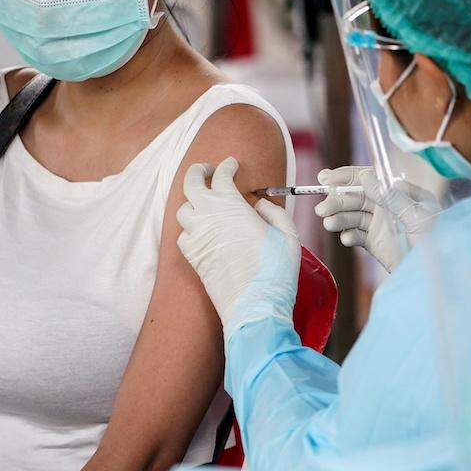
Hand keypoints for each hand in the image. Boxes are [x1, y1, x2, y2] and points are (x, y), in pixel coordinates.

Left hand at [177, 158, 299, 341]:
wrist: (255, 306)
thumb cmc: (276, 270)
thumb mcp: (287, 234)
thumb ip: (273, 212)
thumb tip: (259, 206)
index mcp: (231, 206)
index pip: (222, 175)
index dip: (227, 165)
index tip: (232, 164)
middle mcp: (208, 217)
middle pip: (191, 183)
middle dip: (198, 171)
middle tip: (206, 170)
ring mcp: (197, 238)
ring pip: (183, 209)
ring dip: (192, 201)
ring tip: (203, 201)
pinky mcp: (193, 258)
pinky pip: (183, 236)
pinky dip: (190, 228)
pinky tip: (201, 230)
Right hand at [314, 166, 441, 271]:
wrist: (436, 277)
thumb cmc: (435, 243)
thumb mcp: (414, 216)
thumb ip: (390, 196)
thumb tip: (366, 177)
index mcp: (402, 193)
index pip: (371, 178)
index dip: (347, 177)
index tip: (325, 180)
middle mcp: (390, 206)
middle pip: (357, 197)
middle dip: (338, 201)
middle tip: (322, 209)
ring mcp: (383, 225)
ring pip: (354, 216)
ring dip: (340, 218)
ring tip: (330, 224)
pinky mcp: (376, 243)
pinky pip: (357, 234)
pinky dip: (349, 235)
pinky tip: (347, 239)